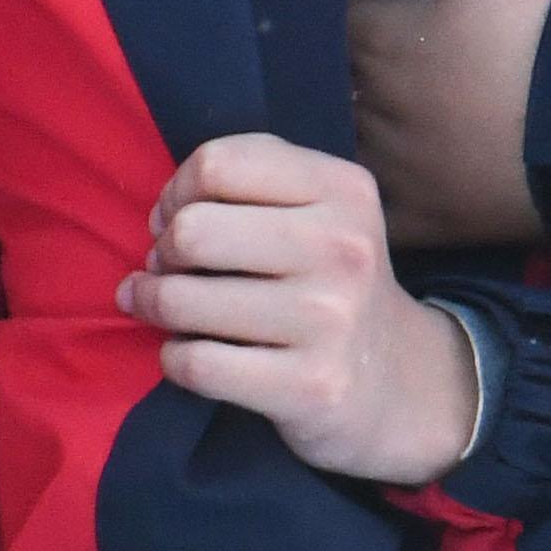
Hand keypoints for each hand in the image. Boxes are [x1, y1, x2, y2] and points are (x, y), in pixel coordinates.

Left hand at [131, 129, 487, 485]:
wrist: (394, 379)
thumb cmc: (325, 281)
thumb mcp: (313, 208)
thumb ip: (240, 182)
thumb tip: (159, 221)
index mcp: (343, 190)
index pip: (217, 165)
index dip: (177, 194)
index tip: (180, 220)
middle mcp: (345, 250)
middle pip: (191, 231)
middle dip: (162, 253)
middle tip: (173, 271)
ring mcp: (332, 320)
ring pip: (181, 299)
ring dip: (155, 306)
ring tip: (170, 310)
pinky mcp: (313, 386)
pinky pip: (195, 363)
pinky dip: (173, 358)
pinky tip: (191, 353)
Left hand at [341, 0, 550, 253]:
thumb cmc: (548, 34)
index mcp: (374, 41)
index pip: (317, 16)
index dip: (319, 4)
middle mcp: (366, 107)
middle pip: (317, 81)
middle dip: (316, 67)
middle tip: (326, 57)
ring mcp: (392, 168)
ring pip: (331, 145)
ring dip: (328, 128)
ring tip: (340, 114)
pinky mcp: (423, 219)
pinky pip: (367, 209)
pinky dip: (355, 197)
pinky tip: (353, 185)